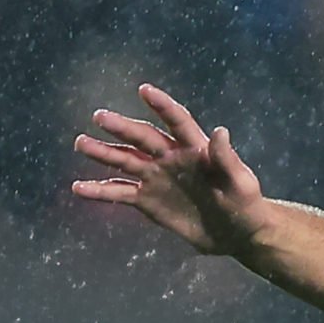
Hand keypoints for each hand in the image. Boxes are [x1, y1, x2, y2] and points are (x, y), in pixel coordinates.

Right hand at [73, 84, 266, 254]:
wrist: (235, 232)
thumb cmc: (245, 204)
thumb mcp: (240, 182)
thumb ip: (227, 158)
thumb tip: (220, 131)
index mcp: (196, 148)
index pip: (178, 121)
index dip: (162, 106)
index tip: (144, 90)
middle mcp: (172, 158)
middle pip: (143, 138)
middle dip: (122, 128)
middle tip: (99, 116)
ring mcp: (157, 178)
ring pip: (125, 161)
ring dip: (103, 152)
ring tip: (81, 143)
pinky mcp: (147, 200)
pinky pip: (119, 193)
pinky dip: (99, 190)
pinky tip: (78, 187)